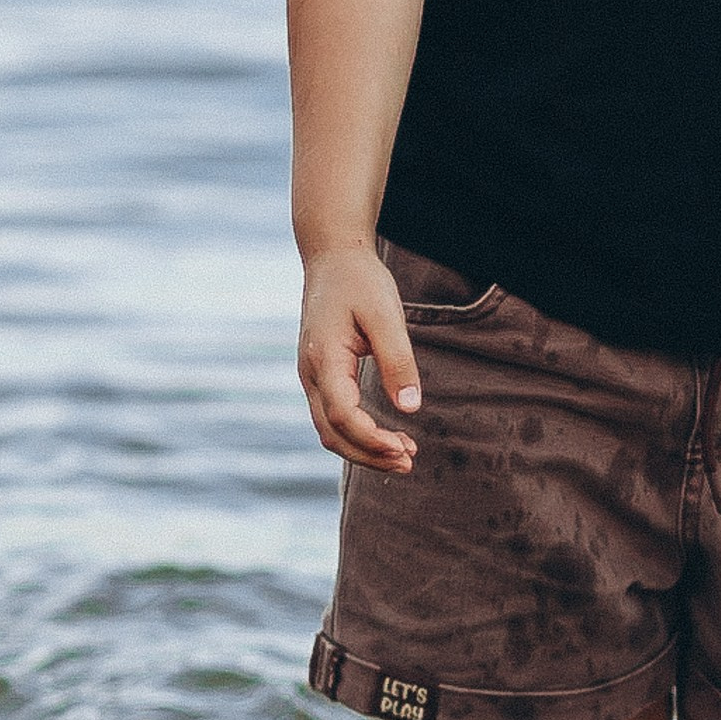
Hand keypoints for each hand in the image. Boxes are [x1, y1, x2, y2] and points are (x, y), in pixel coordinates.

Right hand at [298, 244, 421, 470]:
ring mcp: (312, 376)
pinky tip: (386, 436)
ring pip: (330, 430)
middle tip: (409, 462)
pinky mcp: (321, 375)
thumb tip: (409, 407)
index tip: (405, 448)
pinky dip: (358, 434)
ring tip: (404, 453)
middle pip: (332, 433)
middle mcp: (311, 374)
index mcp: (324, 359)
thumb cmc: (361, 282)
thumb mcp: (386, 316)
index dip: (372, 439)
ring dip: (364, 448)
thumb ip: (397, 361)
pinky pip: (333, 417)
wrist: (333, 258)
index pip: (342, 415)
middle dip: (369, 454)